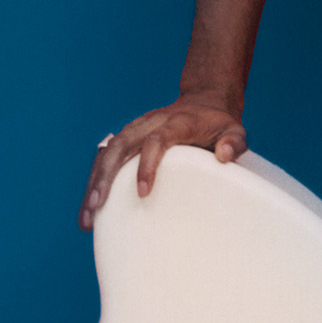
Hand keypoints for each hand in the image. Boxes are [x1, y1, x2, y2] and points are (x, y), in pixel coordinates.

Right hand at [81, 96, 246, 228]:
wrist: (203, 103)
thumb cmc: (218, 124)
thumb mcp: (234, 129)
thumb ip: (234, 142)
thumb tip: (223, 156)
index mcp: (175, 122)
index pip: (155, 140)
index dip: (147, 165)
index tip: (142, 193)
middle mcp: (149, 123)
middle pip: (119, 147)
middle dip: (104, 179)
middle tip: (97, 209)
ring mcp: (134, 130)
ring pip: (106, 154)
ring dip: (93, 185)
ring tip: (87, 218)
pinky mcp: (127, 139)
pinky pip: (105, 159)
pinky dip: (95, 182)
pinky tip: (90, 209)